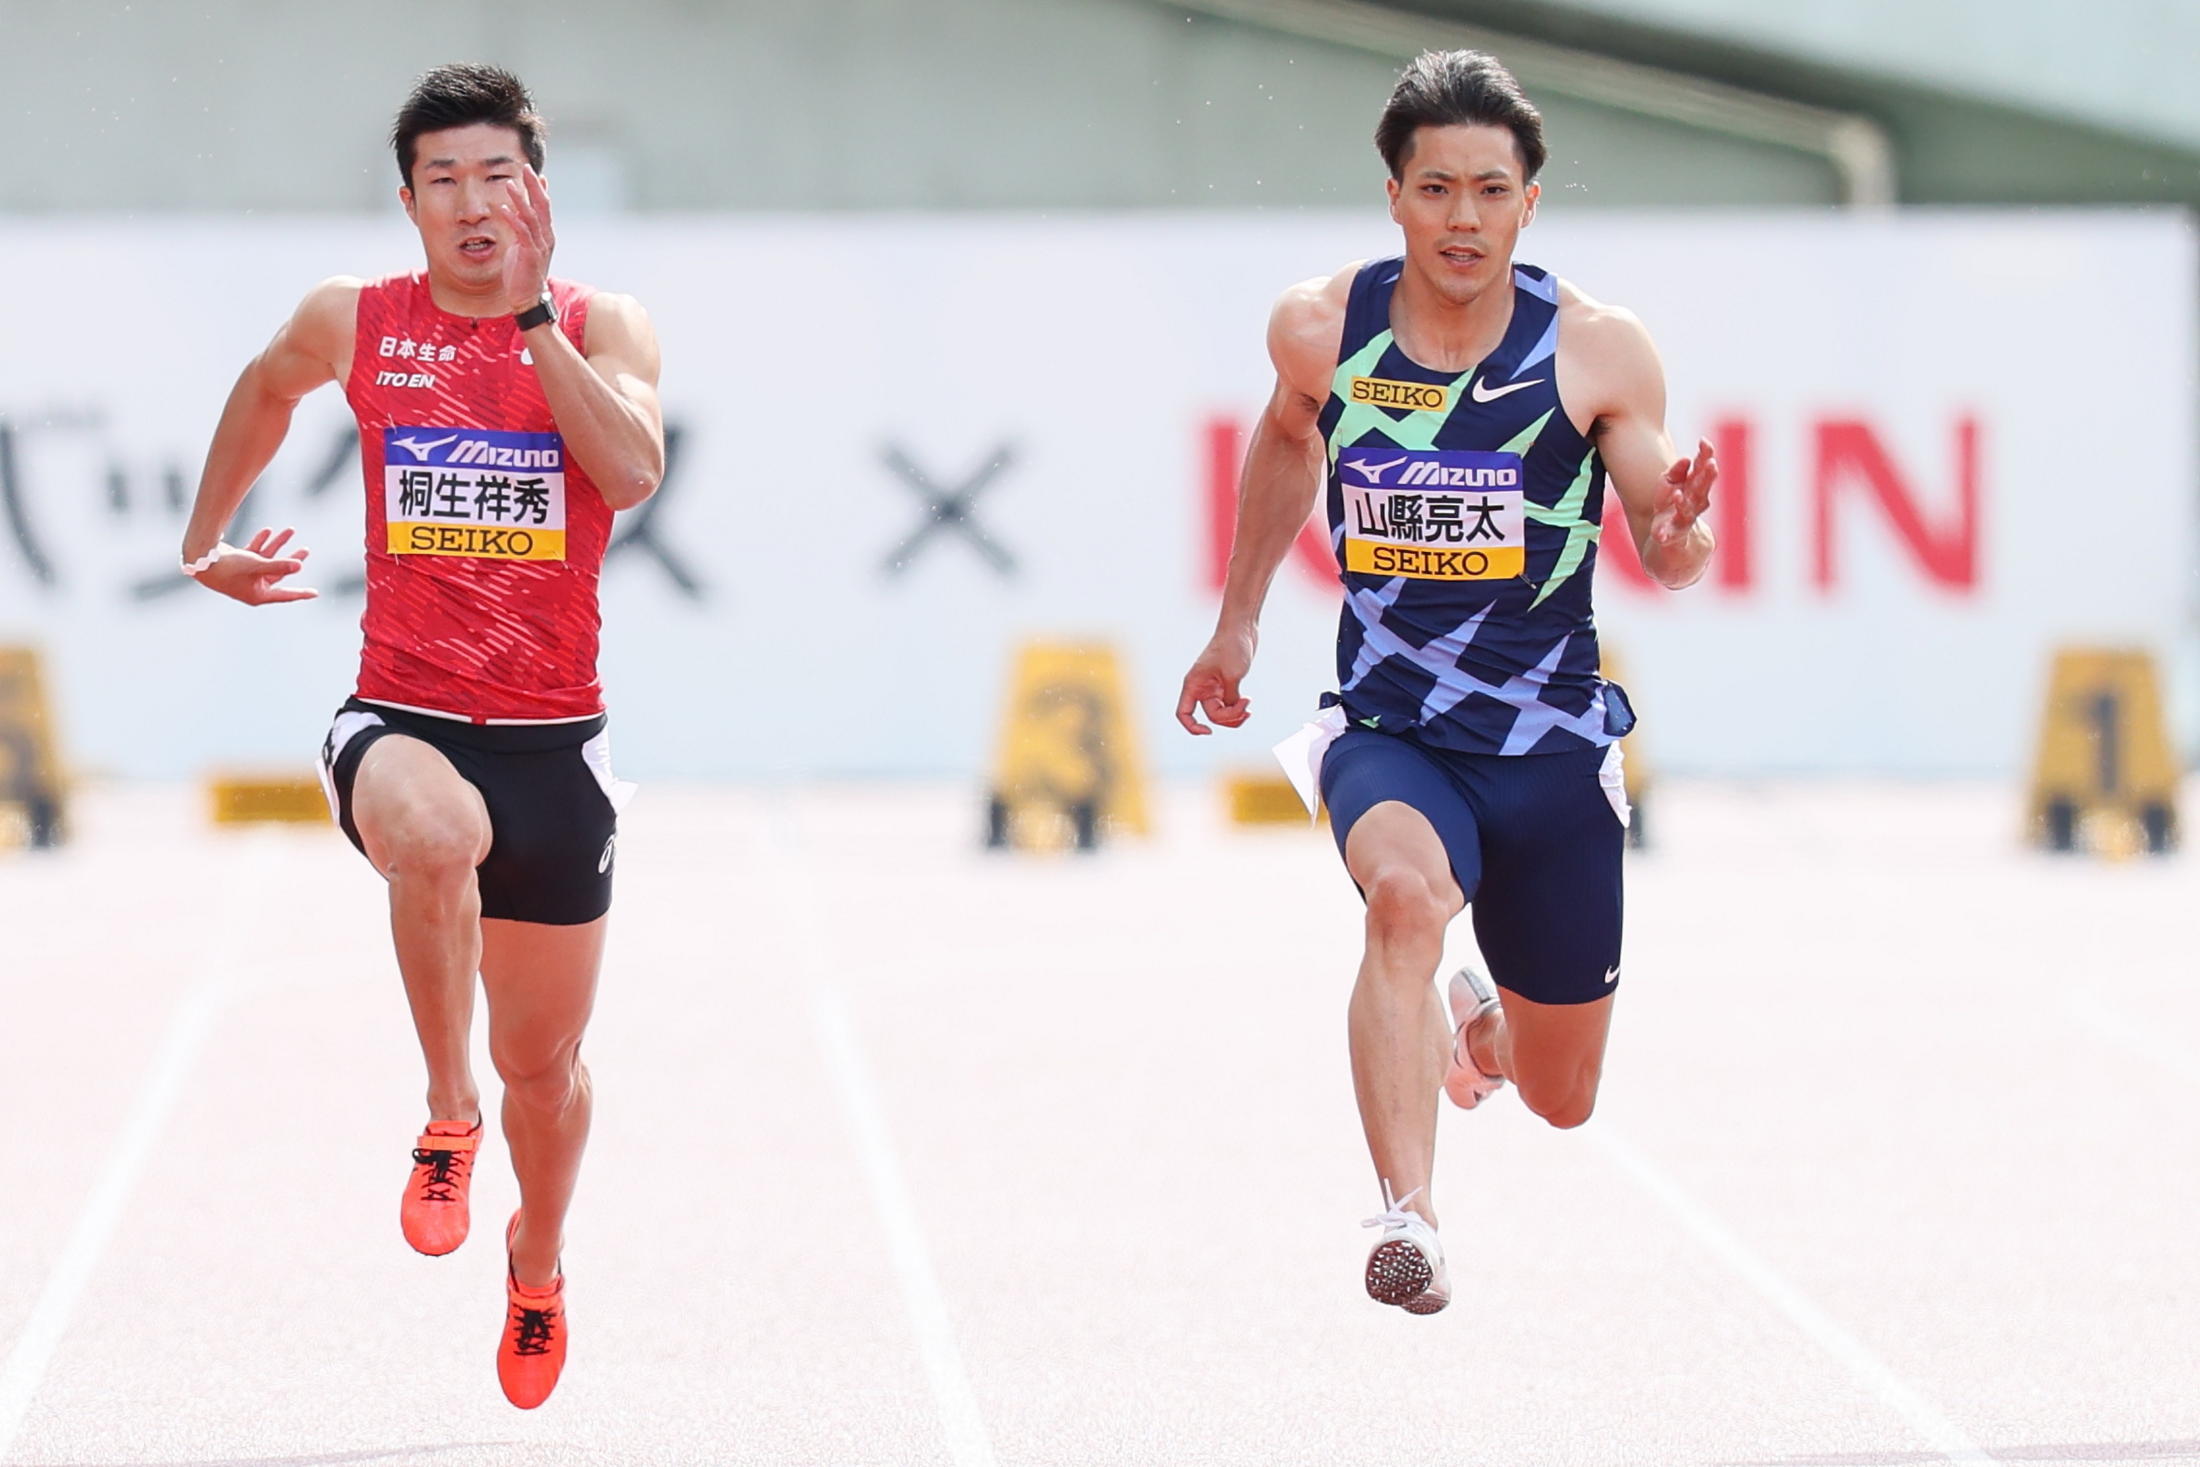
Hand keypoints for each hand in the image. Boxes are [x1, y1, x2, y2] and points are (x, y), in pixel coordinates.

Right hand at [191, 527, 316, 604]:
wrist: (199, 559)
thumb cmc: (228, 567)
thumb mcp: (256, 566)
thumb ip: (279, 565)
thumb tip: (300, 566)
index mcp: (258, 594)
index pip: (285, 594)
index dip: (301, 593)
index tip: (315, 593)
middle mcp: (252, 586)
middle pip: (279, 572)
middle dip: (292, 559)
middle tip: (306, 550)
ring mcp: (244, 575)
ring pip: (267, 559)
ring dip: (278, 544)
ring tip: (290, 530)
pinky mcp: (237, 563)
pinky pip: (254, 553)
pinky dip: (261, 542)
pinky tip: (268, 530)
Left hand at [499, 164, 554, 312]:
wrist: (528, 298)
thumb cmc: (523, 273)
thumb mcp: (523, 246)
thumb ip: (522, 229)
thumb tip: (517, 212)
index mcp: (545, 235)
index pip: (545, 207)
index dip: (540, 189)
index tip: (535, 173)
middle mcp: (546, 237)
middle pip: (542, 206)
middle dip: (534, 186)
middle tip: (526, 168)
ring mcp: (540, 246)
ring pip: (532, 216)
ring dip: (520, 199)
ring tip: (509, 183)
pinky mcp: (530, 255)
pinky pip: (522, 233)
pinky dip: (513, 219)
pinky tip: (503, 208)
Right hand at [1175, 624, 1256, 734]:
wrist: (1241, 628)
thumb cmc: (1232, 647)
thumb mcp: (1232, 676)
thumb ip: (1230, 699)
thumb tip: (1232, 713)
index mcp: (1194, 684)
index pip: (1184, 714)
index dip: (1193, 727)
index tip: (1209, 732)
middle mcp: (1201, 687)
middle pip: (1212, 716)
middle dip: (1230, 716)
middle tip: (1247, 703)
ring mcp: (1214, 687)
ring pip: (1222, 712)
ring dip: (1236, 714)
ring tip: (1249, 705)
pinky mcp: (1226, 684)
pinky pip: (1230, 704)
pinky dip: (1239, 707)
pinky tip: (1248, 702)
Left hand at [1649, 437, 1715, 549]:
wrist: (1670, 533)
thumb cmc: (1671, 501)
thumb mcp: (1670, 482)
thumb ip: (1677, 471)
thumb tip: (1685, 459)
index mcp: (1694, 486)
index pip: (1702, 469)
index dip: (1704, 455)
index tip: (1704, 441)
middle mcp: (1694, 502)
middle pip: (1701, 488)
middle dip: (1706, 476)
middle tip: (1711, 464)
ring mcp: (1684, 518)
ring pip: (1686, 510)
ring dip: (1682, 504)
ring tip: (1677, 496)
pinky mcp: (1672, 534)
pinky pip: (1668, 534)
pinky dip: (1664, 533)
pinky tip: (1660, 535)